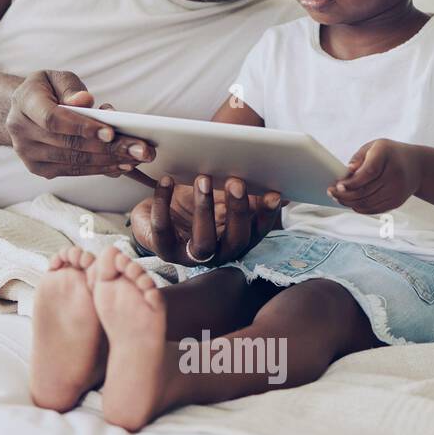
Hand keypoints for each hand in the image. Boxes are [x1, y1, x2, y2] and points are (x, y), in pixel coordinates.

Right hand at [6, 71, 154, 178]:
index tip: (111, 132)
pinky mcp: (38, 169)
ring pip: (73, 161)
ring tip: (136, 158)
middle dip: (108, 148)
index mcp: (24, 103)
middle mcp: (21, 131)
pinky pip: (72, 171)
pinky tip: (120, 165)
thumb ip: (70, 87)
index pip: (53, 119)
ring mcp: (28, 154)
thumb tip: (85, 101)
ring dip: (108, 161)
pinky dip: (98, 168)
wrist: (23, 109)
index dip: (82, 127)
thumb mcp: (56, 78)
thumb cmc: (46, 89)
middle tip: (141, 149)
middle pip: (68, 144)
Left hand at [130, 174, 283, 264]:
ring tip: (202, 179)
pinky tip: (166, 181)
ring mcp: (190, 256)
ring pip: (204, 243)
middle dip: (238, 211)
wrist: (153, 210)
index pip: (258, 231)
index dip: (266, 215)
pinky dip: (163, 203)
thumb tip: (280, 191)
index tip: (273, 193)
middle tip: (235, 182)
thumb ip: (243, 195)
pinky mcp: (164, 250)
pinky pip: (163, 230)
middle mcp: (217, 253)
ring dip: (205, 209)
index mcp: (235, 239)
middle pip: (236, 240)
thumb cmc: (190, 202)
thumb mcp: (217, 196)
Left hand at [328, 139, 421, 213]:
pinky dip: (359, 208)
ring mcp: (397, 190)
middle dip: (344, 194)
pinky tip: (350, 203)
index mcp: (387, 155)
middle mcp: (395, 174)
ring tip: (337, 197)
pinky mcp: (396, 202)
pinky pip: (374, 208)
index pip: (369, 172)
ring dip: (349, 202)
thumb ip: (359, 157)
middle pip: (366, 190)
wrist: (418, 166)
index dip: (352, 181)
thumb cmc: (390, 154)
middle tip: (330, 192)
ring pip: (368, 202)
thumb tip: (347, 171)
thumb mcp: (375, 146)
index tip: (338, 185)